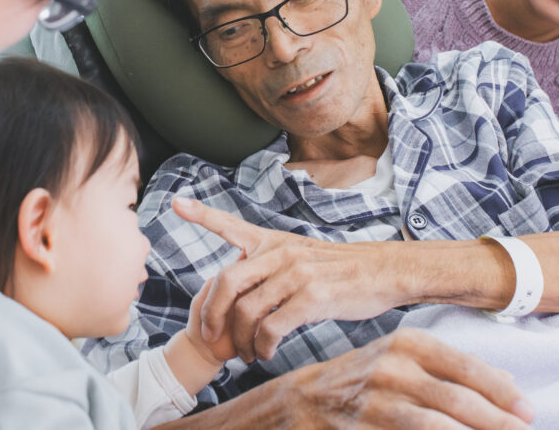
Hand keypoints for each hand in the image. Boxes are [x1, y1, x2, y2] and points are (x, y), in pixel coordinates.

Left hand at [173, 197, 403, 361]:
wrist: (382, 272)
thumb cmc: (340, 270)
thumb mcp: (301, 252)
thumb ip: (271, 261)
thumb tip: (246, 277)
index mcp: (273, 241)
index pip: (231, 225)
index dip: (202, 214)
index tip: (176, 204)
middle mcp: (280, 253)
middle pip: (226, 282)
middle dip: (211, 315)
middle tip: (211, 337)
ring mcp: (295, 274)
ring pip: (246, 311)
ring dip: (240, 341)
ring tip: (246, 354)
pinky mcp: (311, 298)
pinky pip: (271, 327)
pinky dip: (262, 346)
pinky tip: (265, 352)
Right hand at [272, 328, 532, 428]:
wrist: (298, 402)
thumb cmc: (360, 379)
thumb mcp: (402, 360)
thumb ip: (452, 368)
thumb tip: (508, 382)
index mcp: (406, 344)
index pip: (465, 367)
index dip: (501, 392)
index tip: (530, 412)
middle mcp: (391, 368)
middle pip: (457, 401)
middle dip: (498, 423)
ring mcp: (374, 403)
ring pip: (435, 427)